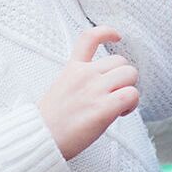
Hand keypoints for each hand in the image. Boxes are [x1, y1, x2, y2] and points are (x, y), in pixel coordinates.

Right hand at [38, 27, 139, 159]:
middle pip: (121, 62)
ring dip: (130, 90)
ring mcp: (95, 90)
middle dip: (124, 78)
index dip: (107, 32)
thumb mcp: (60, 88)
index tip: (117, 37)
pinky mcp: (103, 108)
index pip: (90, 37)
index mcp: (73, 68)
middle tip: (115, 95)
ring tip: (119, 106)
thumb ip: (81, 80)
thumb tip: (103, 85)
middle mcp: (85, 74)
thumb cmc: (50, 121)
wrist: (39, 139)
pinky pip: (132, 95)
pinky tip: (121, 113)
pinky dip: (132, 104)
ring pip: (130, 75)